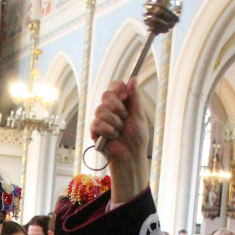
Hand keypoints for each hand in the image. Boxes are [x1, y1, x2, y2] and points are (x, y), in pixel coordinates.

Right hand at [90, 78, 150, 201]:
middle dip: (116, 106)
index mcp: (122, 103)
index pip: (114, 86)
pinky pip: (96, 123)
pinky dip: (107, 130)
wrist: (130, 156)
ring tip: (119, 131)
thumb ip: (135, 97)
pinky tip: (113, 137)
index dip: (117, 88)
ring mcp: (101, 119)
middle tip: (124, 117)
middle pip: (105, 95)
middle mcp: (110, 109)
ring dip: (114, 122)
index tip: (124, 96)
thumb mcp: (139, 116)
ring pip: (100, 109)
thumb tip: (133, 78)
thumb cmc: (137, 138)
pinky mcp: (95, 130)